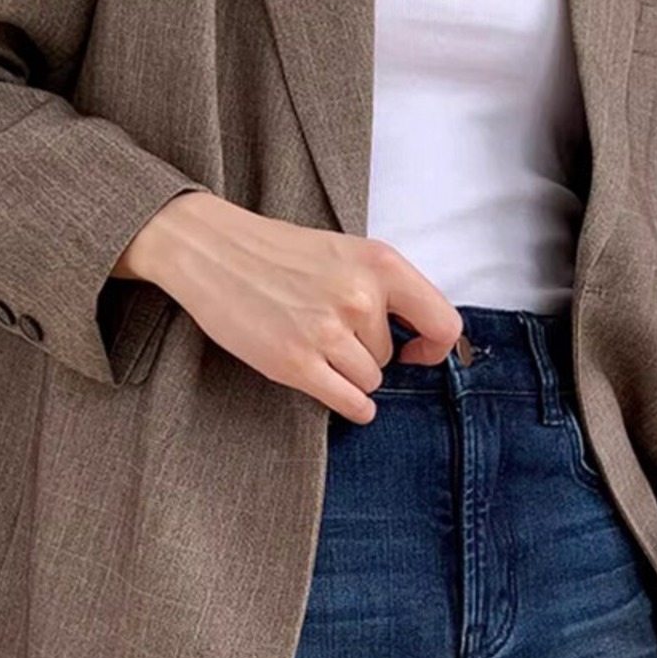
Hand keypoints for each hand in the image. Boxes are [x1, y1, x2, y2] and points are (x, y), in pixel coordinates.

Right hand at [116, 191, 461, 423]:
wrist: (212, 250)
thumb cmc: (281, 253)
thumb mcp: (347, 252)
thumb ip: (385, 287)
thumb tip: (422, 337)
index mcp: (381, 263)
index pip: (444, 323)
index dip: (436, 347)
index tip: (416, 351)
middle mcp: (360, 297)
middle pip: (391, 357)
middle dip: (367, 352)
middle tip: (329, 328)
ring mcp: (327, 331)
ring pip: (369, 381)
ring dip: (349, 374)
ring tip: (316, 345)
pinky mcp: (295, 362)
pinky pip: (348, 402)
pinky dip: (352, 407)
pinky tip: (344, 399)